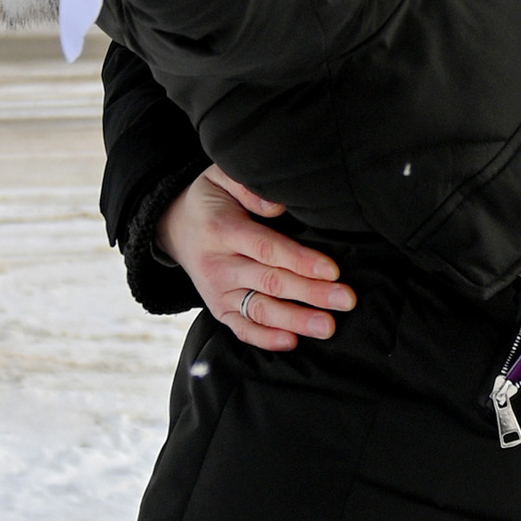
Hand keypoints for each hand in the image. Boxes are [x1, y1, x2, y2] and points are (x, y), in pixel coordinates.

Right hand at [157, 167, 353, 350]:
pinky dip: (265, 339)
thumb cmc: (211, 200)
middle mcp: (218, 265)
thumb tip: (277, 205)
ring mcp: (217, 291)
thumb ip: (248, 187)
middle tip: (346, 300)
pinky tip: (292, 342)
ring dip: (295, 320)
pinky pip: (241, 329)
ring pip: (259, 310)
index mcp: (222, 230)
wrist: (174, 227)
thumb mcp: (221, 178)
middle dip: (311, 293)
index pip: (266, 248)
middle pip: (270, 282)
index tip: (332, 270)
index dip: (300, 260)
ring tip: (328, 327)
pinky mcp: (218, 309)